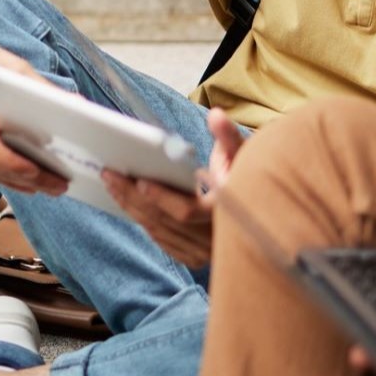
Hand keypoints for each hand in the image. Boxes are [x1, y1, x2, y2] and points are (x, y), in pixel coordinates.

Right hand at [0, 25, 69, 196]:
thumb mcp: (10, 64)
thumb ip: (40, 87)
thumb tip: (77, 104)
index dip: (13, 163)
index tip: (38, 170)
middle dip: (29, 179)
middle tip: (59, 185)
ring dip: (21, 183)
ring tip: (51, 187)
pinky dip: (7, 178)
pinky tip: (29, 183)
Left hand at [102, 108, 244, 268]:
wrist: (265, 215)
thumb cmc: (251, 179)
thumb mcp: (244, 156)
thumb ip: (228, 137)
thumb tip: (215, 116)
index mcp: (226, 214)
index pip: (186, 211)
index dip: (161, 197)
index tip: (139, 180)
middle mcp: (216, 239)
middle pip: (164, 221)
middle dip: (133, 197)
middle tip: (110, 174)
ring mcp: (206, 253)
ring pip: (160, 232)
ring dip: (132, 208)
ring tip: (112, 184)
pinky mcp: (197, 259)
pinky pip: (163, 241)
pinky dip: (144, 222)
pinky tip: (128, 203)